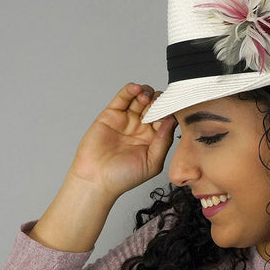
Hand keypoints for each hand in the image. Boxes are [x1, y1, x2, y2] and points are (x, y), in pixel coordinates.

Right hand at [69, 83, 175, 199]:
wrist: (96, 180)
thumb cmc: (123, 177)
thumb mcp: (152, 162)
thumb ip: (163, 141)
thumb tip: (172, 121)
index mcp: (154, 138)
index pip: (167, 118)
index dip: (170, 112)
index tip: (173, 109)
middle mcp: (142, 127)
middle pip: (155, 105)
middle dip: (159, 101)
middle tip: (159, 103)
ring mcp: (127, 119)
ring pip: (140, 98)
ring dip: (147, 93)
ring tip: (147, 97)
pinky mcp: (111, 114)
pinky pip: (123, 97)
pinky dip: (130, 89)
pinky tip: (136, 89)